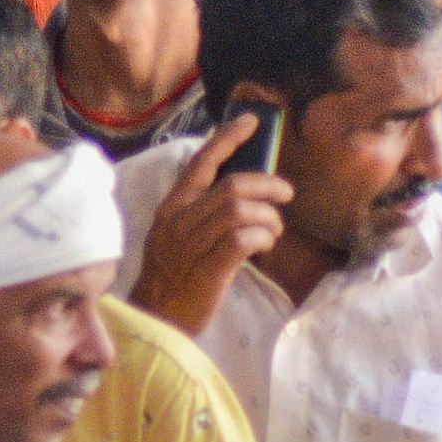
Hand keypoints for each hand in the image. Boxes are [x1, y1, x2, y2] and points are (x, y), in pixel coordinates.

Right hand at [134, 116, 289, 337]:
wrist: (155, 320)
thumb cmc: (172, 276)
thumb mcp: (175, 235)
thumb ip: (200, 211)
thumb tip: (241, 190)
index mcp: (171, 207)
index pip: (201, 162)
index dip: (227, 138)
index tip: (251, 121)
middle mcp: (179, 221)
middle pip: (231, 186)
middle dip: (267, 184)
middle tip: (286, 193)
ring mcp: (192, 245)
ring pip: (240, 211)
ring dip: (268, 217)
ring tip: (275, 230)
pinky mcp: (208, 270)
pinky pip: (243, 241)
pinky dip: (262, 237)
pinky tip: (265, 245)